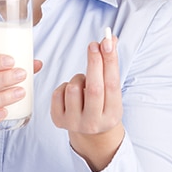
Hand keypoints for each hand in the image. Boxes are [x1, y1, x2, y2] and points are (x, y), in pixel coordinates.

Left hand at [50, 35, 123, 171]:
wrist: (90, 133)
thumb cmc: (102, 103)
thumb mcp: (111, 89)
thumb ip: (110, 65)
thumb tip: (111, 39)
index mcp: (113, 114)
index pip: (112, 84)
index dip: (109, 61)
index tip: (107, 42)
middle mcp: (94, 123)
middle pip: (94, 88)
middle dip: (94, 62)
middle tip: (93, 44)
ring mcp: (75, 123)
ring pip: (73, 88)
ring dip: (77, 77)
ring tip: (82, 82)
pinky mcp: (58, 121)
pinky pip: (58, 93)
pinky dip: (64, 86)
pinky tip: (71, 93)